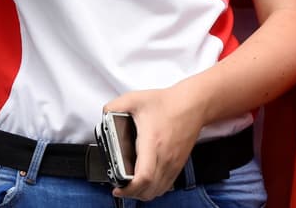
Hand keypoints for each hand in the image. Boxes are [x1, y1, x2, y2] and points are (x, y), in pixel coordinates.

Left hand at [104, 84, 205, 200]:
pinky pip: (166, 185)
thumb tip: (104, 116)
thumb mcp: (133, 99)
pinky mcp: (178, 164)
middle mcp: (165, 158)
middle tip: (119, 188)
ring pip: (159, 191)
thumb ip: (113, 106)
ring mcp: (173, 163)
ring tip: (129, 187)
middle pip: (150, 190)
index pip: (144, 177)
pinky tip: (144, 182)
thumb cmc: (165, 103)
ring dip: (143, 193)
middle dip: (132, 194)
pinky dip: (154, 189)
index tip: (117, 189)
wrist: (191, 106)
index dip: (129, 189)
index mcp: (152, 143)